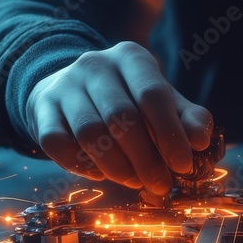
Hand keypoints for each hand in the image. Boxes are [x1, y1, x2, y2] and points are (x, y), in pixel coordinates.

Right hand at [26, 41, 213, 194]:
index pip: (153, 95)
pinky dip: (83, 167)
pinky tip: (101, 174)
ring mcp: (64, 85)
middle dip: (146, 160)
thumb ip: (188, 117)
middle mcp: (94, 65)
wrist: (73, 87)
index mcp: (131, 57)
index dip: (170, 135)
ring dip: (117, 168)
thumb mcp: (163, 99)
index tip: (183, 166)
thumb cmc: (129, 97)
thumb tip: (201, 141)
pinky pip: (58, 146)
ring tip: (135, 182)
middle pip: (122, 118)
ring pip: (91, 135)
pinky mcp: (41, 109)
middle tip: (160, 185)